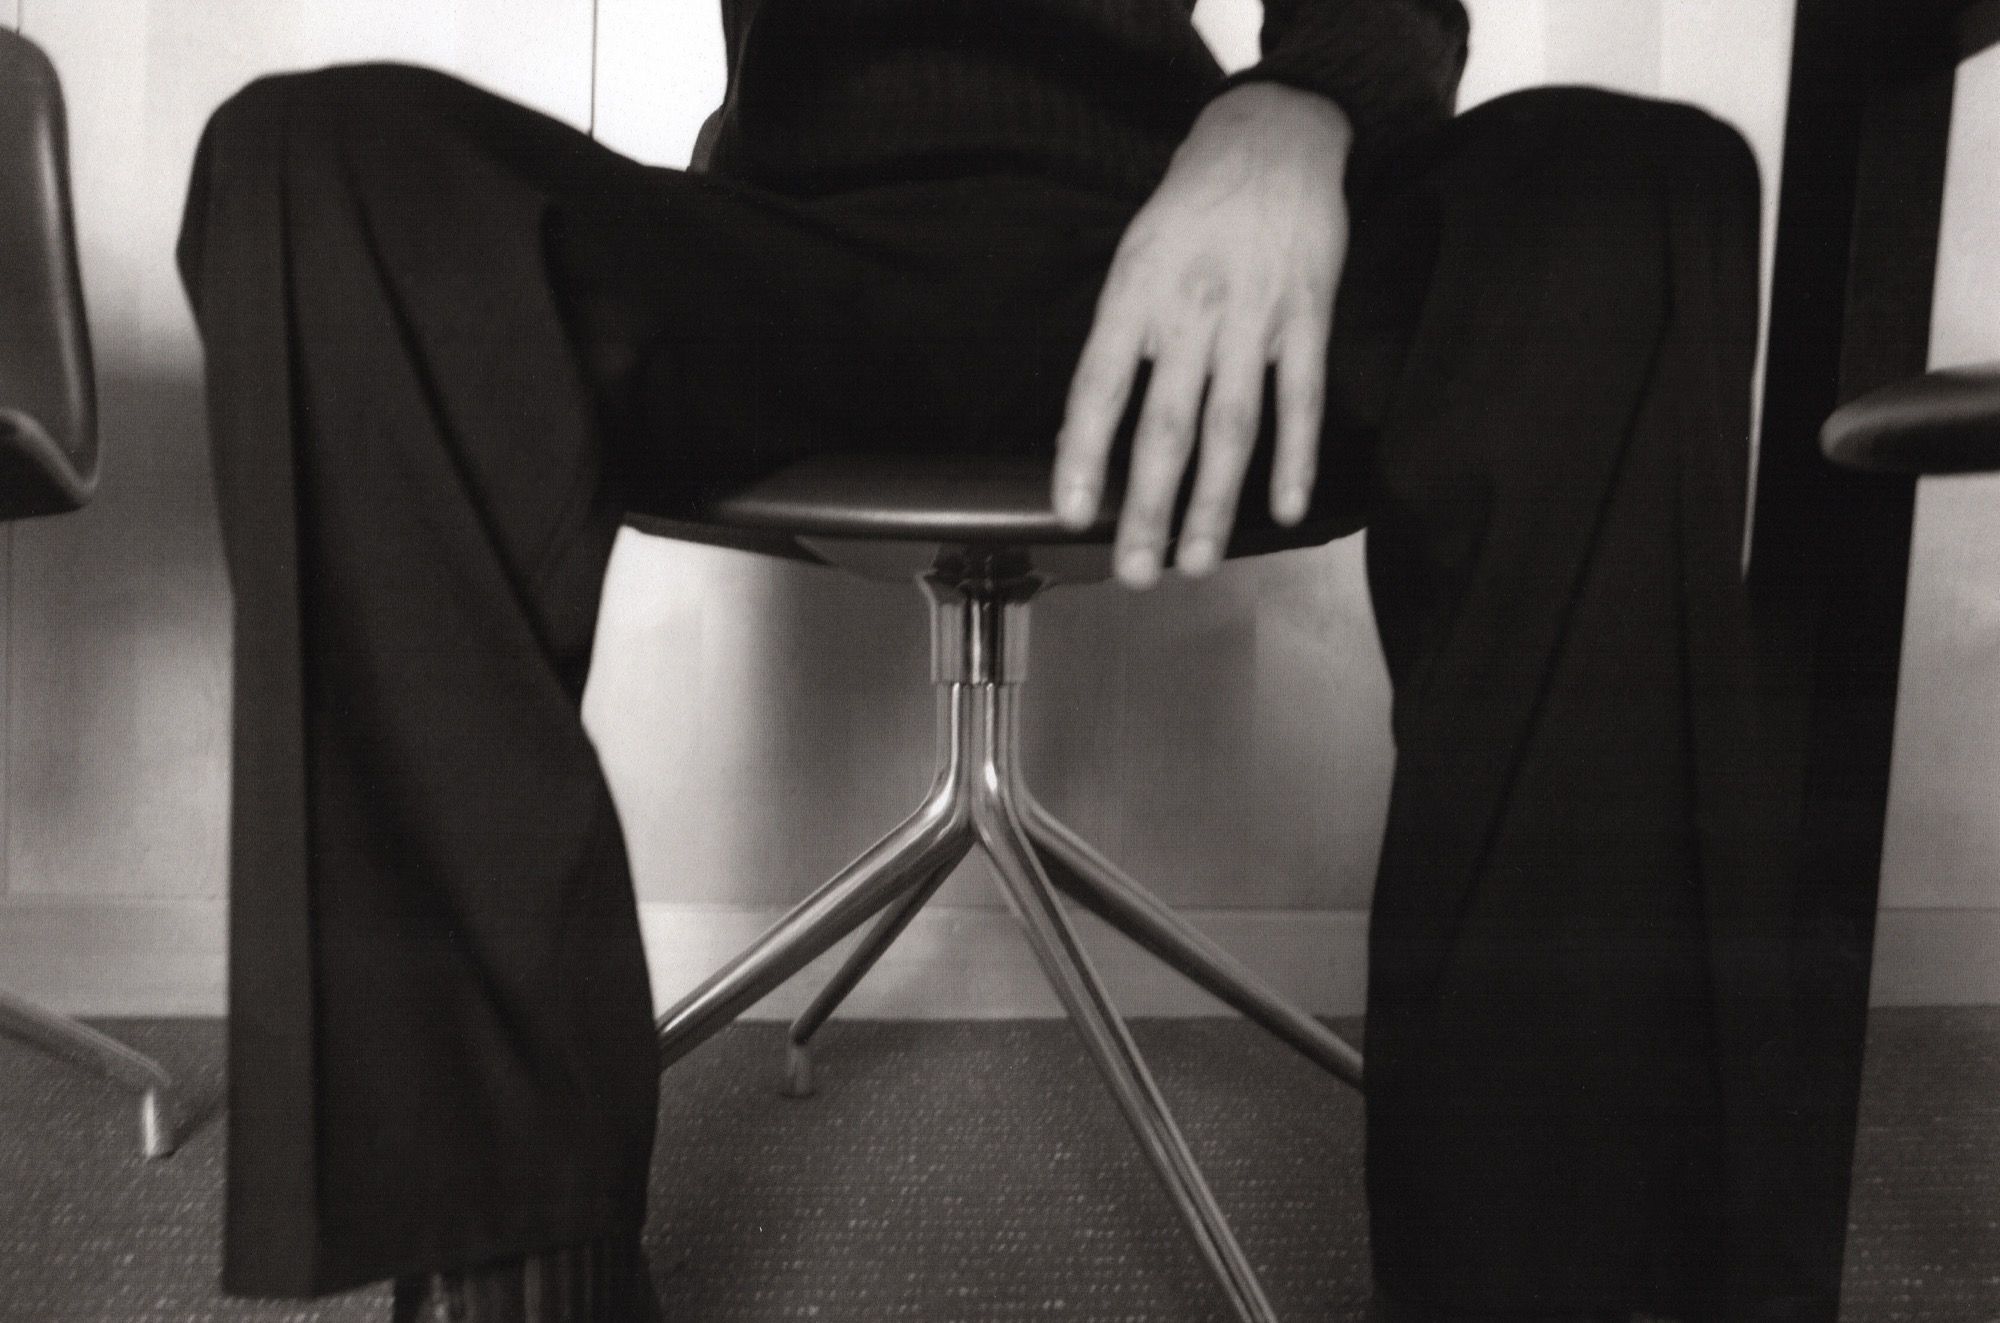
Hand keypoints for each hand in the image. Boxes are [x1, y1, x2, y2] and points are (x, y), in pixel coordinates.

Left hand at [1052, 83, 1352, 587]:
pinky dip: (1296, 458)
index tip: (1071, 514)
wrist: (1274, 138)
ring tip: (1196, 561)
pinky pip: (1302, 399)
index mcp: (1135, 293)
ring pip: (1232, 427)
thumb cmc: (1192, 206)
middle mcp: (1192, 310)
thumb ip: (1116, 342)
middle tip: (1135, 571)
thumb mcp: (1134, 256)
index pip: (1099, 386)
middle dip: (1149, 507)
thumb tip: (1080, 433)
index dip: (1082, 453)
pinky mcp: (1308, 318)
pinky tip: (1284, 511)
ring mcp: (1255, 317)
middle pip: (1166, 425)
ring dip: (1214, 502)